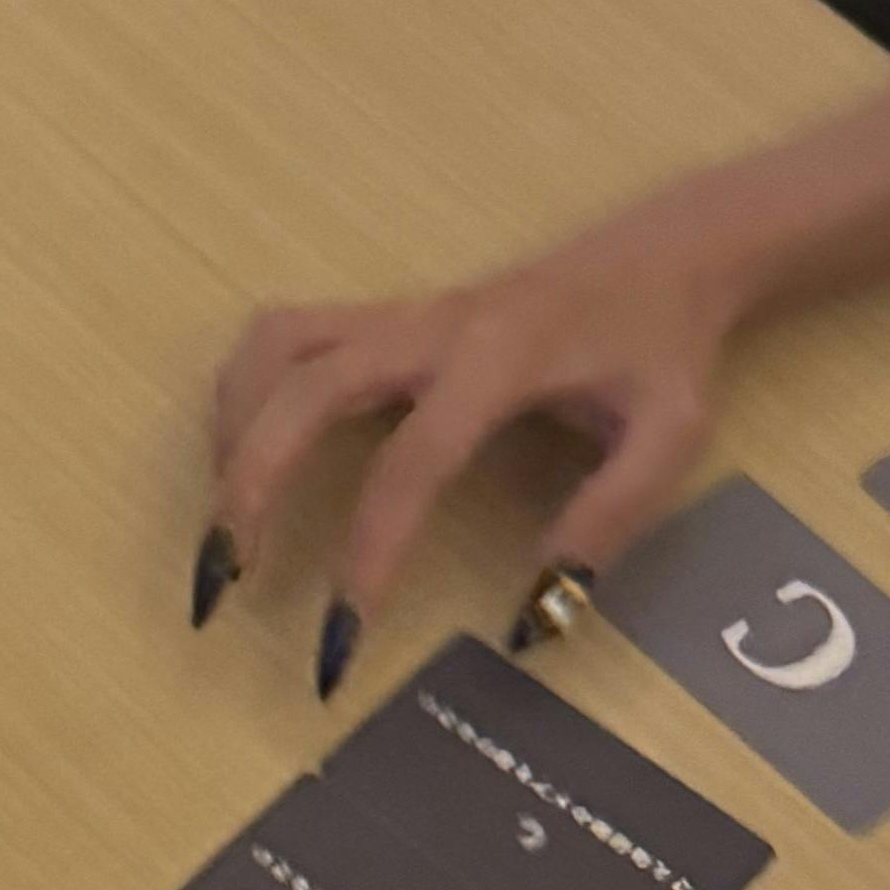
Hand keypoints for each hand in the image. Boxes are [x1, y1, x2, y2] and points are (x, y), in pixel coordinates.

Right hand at [202, 200, 753, 645]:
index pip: (409, 464)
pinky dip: (248, 390)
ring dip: (233, 428)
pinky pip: (288, 333)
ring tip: (226, 519)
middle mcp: (432, 327)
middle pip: (303, 388)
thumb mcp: (669, 439)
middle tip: (219, 581)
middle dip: (247, 484)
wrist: (670, 251)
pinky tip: (251, 453)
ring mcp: (402, 311)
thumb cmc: (665, 348)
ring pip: (277, 345)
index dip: (367, 555)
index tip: (340, 638)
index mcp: (500, 361)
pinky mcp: (389, 312)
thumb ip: (605, 523)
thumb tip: (530, 618)